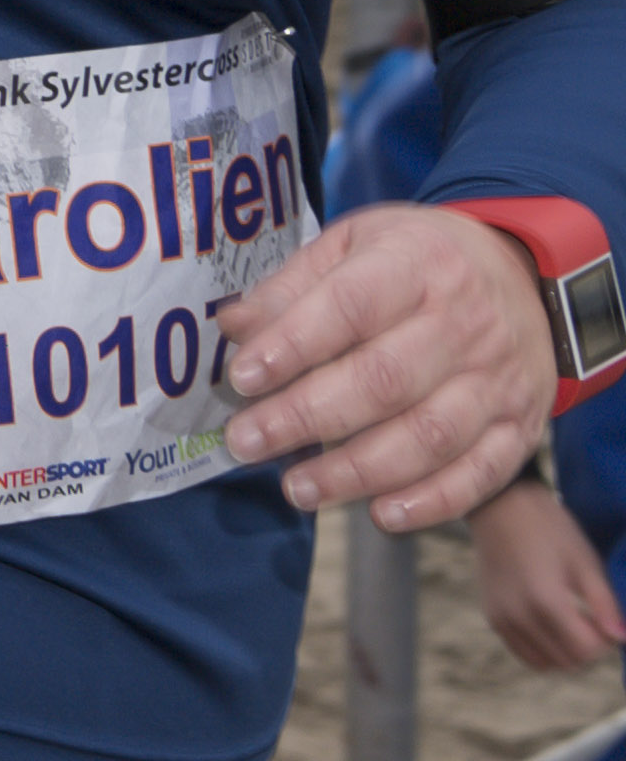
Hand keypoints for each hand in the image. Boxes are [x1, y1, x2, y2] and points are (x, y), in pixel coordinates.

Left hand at [224, 201, 564, 529]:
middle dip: (306, 418)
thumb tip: (234, 327)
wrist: (526, 278)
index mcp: (415, 266)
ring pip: (429, 436)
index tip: (242, 380)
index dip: (293, 346)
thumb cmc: (416, 263)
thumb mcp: (354, 246)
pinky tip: (382, 514)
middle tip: (246, 444)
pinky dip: (433, 501)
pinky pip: (482, 473)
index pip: (350, 307)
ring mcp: (498, 380)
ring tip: (297, 489)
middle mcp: (465, 324)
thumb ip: (292, 288)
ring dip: (358, 471)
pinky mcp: (521, 426)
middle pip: (383, 380)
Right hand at [471, 478, 624, 672]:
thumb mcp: (585, 562)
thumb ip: (603, 603)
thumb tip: (620, 638)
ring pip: (544, 663)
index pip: (584, 650)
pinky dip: (543, 650)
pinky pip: (524, 653)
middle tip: (593, 623)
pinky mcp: (493, 618)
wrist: (501, 509)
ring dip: (565, 653)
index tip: (608, 622)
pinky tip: (552, 625)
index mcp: (545, 600)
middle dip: (587, 650)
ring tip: (573, 625)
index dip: (604, 642)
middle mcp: (518, 616)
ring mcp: (501, 619)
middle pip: (566, 661)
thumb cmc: (550, 530)